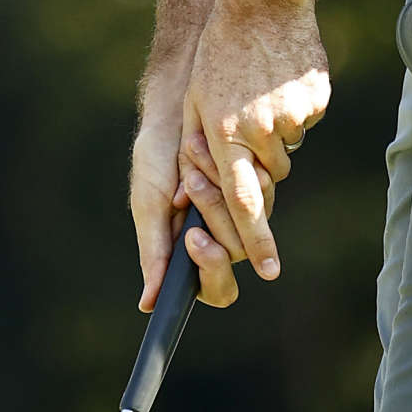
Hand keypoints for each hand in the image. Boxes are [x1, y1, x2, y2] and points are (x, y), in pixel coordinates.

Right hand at [132, 65, 246, 312]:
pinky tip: (208, 147)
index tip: (195, 239)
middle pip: (234, 252)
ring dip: (217, 187)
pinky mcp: (258, 187)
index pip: (213, 287)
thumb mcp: (150, 203)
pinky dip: (234, 170)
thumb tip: (149, 303)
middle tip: (192, 182)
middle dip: (212, 213)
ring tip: (192, 153)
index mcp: (190, 251)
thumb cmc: (156, 159)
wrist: (178, 108)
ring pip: (250, 221)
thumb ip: (154, 251)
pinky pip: (262, 191)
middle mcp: (220, 236)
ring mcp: (241, 213)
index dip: (210, 270)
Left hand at [180, 0, 329, 285]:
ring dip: (272, 136)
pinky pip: (303, 124)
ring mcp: (293, 117)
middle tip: (244, 127)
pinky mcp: (315, 102)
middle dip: (256, 168)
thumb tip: (217, 194)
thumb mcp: (198, 103)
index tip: (269, 272)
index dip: (256, 241)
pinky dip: (292, 112)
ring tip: (257, 95)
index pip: (243, 203)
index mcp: (225, 136)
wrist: (261, 1)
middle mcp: (260, 132)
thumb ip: (205, 151)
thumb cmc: (217, 56)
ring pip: (286, 152)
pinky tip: (277, 82)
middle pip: (267, 179)